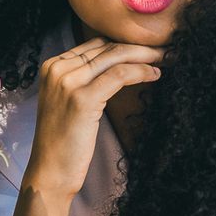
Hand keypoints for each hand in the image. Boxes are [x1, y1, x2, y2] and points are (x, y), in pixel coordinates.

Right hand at [22, 38, 163, 200]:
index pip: (97, 44)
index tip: (148, 48)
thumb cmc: (64, 140)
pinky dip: (141, 71)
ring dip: (146, 56)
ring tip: (165, 60)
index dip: (126, 43)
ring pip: (116, 56)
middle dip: (140, 47)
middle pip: (108, 47)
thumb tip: (119, 61)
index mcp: (52, 65)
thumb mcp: (67, 100)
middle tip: (164, 49)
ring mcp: (68, 82)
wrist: (50, 172)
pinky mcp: (82, 99)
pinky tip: (154, 75)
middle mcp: (57, 68)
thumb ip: (83, 77)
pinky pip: (120, 75)